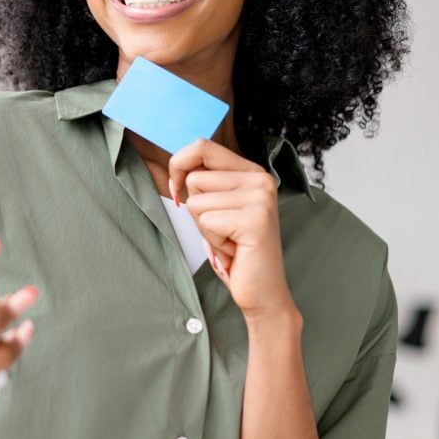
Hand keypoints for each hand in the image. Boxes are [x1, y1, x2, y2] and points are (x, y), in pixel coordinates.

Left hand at [168, 139, 296, 321]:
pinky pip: (206, 221)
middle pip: (194, 178)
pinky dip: (213, 242)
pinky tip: (234, 250)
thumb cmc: (236, 251)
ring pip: (196, 202)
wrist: (263, 292)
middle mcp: (260, 179)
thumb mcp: (217, 208)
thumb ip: (205, 183)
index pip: (202, 146)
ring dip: (205, 229)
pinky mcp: (255, 219)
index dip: (179, 165)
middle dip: (197, 210)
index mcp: (252, 172)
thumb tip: (175, 164)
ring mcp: (260, 197)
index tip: (176, 191)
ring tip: (229, 240)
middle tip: (223, 230)